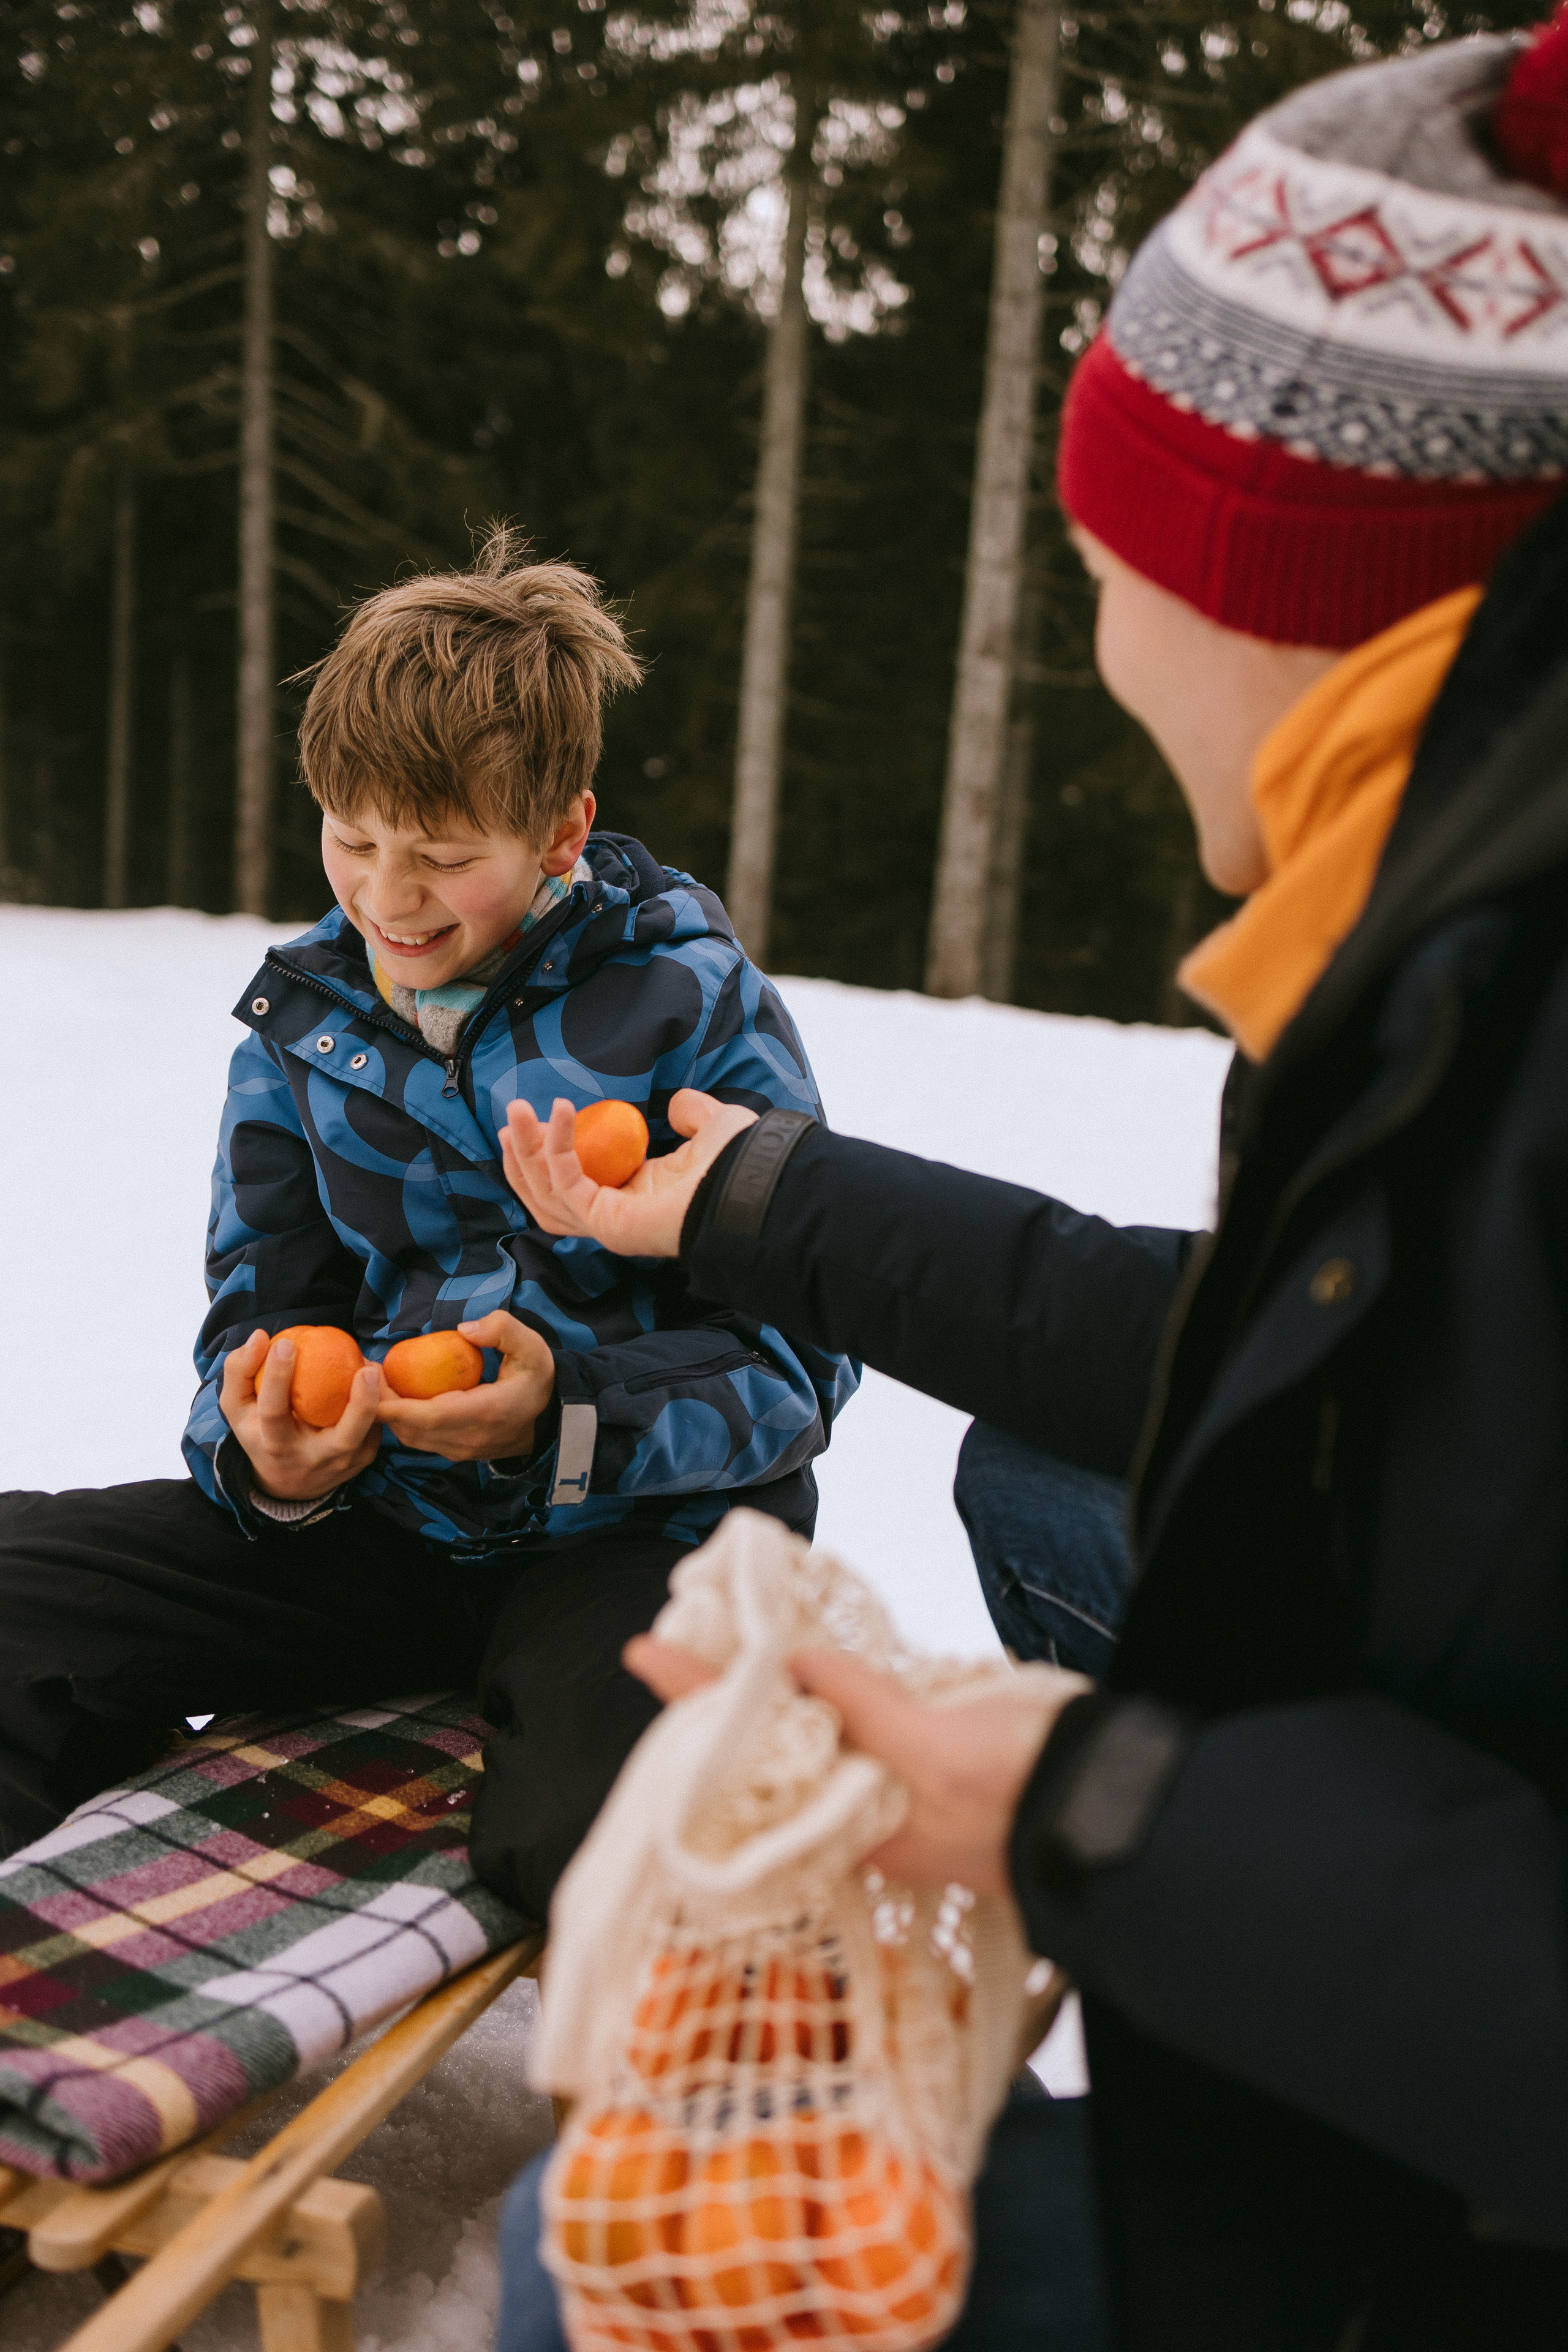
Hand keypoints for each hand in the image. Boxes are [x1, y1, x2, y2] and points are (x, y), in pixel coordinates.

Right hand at [220, 1328, 382, 1502]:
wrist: (286, 1482)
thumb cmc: (259, 1432)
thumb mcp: (238, 1406)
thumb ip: (239, 1369)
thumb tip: (260, 1337)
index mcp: (275, 1444)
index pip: (274, 1412)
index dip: (277, 1377)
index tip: (285, 1343)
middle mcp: (311, 1458)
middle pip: (343, 1438)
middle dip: (359, 1405)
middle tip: (365, 1370)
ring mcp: (341, 1463)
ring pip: (368, 1434)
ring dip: (377, 1401)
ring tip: (373, 1368)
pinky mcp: (362, 1459)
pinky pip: (376, 1430)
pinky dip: (380, 1403)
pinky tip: (375, 1378)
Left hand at [374, 1311, 555, 1462]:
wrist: (551, 1419)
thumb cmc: (537, 1380)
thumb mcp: (532, 1347)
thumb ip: (503, 1330)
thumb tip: (465, 1330)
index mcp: (486, 1413)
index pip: (430, 1415)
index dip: (394, 1403)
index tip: (370, 1379)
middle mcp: (470, 1439)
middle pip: (411, 1429)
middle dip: (380, 1405)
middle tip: (363, 1372)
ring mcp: (462, 1451)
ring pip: (411, 1438)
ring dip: (388, 1415)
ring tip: (374, 1382)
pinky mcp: (456, 1453)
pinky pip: (419, 1440)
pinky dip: (401, 1422)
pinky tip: (395, 1397)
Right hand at [500, 1087, 757, 1257]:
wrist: (755, 1187)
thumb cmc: (740, 1165)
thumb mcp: (711, 1127)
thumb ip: (691, 1114)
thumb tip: (675, 1105)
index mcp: (634, 1198)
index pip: (575, 1184)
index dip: (550, 1153)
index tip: (540, 1118)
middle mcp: (616, 1216)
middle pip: (548, 1195)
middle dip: (524, 1157)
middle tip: (513, 1117)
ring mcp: (608, 1224)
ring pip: (545, 1195)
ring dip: (525, 1153)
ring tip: (516, 1113)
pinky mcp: (606, 1222)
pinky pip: (567, 1183)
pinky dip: (556, 1148)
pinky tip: (560, 1113)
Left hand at [624, 1636, 1089, 1893]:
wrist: (1110, 1810)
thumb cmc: (1029, 1787)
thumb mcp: (942, 1745)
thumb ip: (867, 1708)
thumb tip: (792, 1670)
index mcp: (857, 1816)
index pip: (752, 1748)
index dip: (698, 1692)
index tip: (643, 1649)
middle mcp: (861, 1809)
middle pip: (765, 1750)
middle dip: (718, 1701)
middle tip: (671, 1646)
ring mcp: (892, 1794)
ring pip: (804, 1742)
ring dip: (765, 1698)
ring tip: (724, 1651)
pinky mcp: (922, 1775)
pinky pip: (851, 1737)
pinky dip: (823, 1701)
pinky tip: (807, 1678)